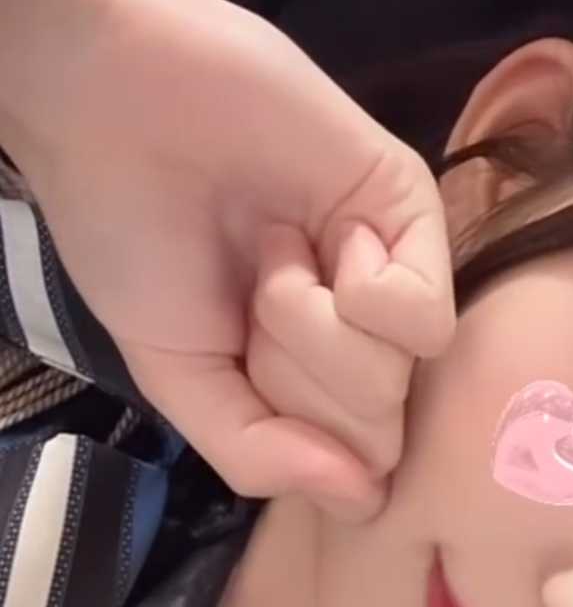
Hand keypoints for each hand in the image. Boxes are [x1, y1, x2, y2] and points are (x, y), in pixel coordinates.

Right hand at [0, 0, 455, 515]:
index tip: (233, 361)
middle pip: (376, 433)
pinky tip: (326, 236)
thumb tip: (363, 502)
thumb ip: (261, 455)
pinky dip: (362, 290)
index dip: (289, 435)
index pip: (348, 470)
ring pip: (396, 381)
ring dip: (312, 327)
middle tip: (249, 298)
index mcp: (308, 378)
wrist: (114, 103)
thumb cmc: (135, 236)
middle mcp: (362, 335)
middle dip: (296, 380)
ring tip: (271, 253)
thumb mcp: (180, 378)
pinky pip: (425, 320)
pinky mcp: (413, 211)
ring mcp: (394, 271)